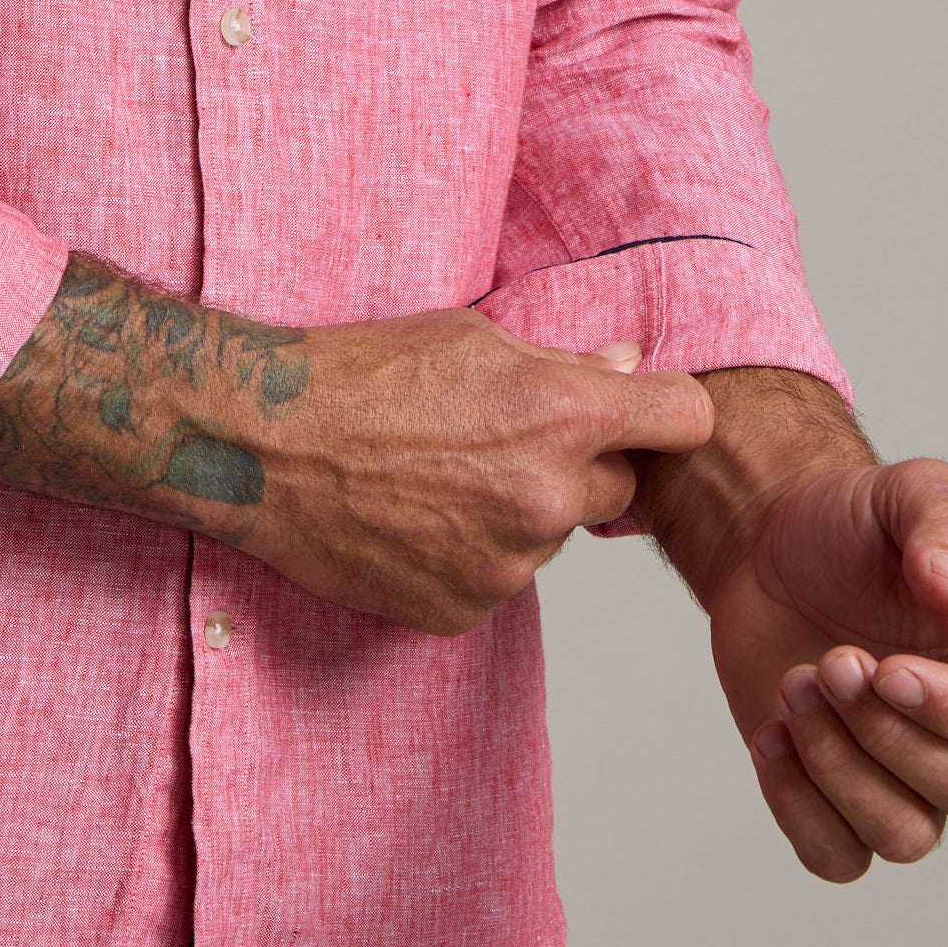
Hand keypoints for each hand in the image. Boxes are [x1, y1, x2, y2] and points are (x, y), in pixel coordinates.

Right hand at [0, 257, 710, 636]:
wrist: (263, 443)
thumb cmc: (360, 372)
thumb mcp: (470, 337)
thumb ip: (563, 364)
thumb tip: (628, 373)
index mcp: (561, 415)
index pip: (684, 421)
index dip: (664, 414)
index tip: (644, 414)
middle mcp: (547, 496)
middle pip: (617, 488)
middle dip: (579, 466)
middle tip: (503, 441)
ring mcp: (506, 564)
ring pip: (547, 536)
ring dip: (517, 512)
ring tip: (437, 476)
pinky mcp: (462, 610)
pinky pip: (495, 579)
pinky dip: (468, 555)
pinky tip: (413, 518)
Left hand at [709, 456, 947, 880]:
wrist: (774, 548)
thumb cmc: (855, 522)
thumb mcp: (906, 492)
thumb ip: (942, 525)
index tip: (888, 669)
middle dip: (884, 732)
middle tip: (829, 660)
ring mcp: (910, 777)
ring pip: (905, 836)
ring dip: (838, 768)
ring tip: (795, 683)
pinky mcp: (841, 799)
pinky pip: (838, 857)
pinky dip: (798, 808)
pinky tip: (770, 734)